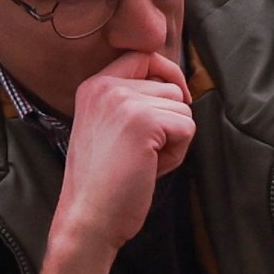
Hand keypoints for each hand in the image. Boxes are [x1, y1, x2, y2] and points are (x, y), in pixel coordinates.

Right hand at [32, 51, 193, 273]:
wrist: (87, 219)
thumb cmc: (103, 184)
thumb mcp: (107, 127)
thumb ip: (132, 103)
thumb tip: (179, 88)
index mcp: (94, 85)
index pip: (143, 55)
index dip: (166, 73)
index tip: (173, 97)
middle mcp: (107, 86)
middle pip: (170, 85)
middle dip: (169, 120)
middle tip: (142, 152)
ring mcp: (124, 102)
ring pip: (182, 108)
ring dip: (174, 139)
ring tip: (144, 162)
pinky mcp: (144, 121)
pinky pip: (187, 128)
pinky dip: (177, 153)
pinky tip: (151, 168)